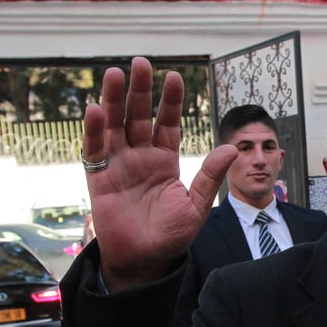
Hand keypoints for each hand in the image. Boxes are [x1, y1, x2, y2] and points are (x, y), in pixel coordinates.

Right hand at [82, 57, 237, 290]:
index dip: (170, 101)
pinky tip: (96, 110)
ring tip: (115, 75)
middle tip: (140, 63)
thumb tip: (233, 149)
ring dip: (113, 101)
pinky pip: (95, 151)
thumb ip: (210, 177)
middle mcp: (140, 157)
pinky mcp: (99, 180)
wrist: (144, 263)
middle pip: (137, 116)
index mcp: (164, 160)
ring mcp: (118, 166)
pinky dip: (93, 131)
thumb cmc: (171, 237)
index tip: (174, 77)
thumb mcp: (196, 206)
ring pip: (114, 126)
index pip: (167, 123)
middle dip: (138, 90)